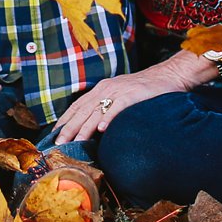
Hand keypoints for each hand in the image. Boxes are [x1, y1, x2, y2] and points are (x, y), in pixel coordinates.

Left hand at [50, 60, 195, 144]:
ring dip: (84, 127)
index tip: (53, 136)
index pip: (77, 106)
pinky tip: (103, 129)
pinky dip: (109, 117)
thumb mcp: (120, 95)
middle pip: (82, 110)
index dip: (64, 121)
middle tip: (58, 145)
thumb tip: (94, 128)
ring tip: (75, 142)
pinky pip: (118, 106)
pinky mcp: (133, 94)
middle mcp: (106, 88)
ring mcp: (119, 91)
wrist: (168, 75)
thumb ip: (106, 107)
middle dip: (68, 128)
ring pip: (97, 110)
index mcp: (101, 88)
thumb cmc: (144, 90)